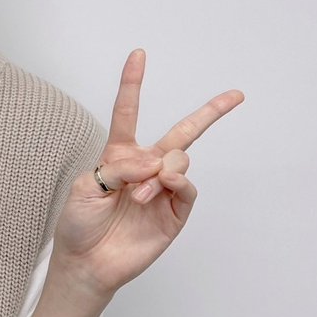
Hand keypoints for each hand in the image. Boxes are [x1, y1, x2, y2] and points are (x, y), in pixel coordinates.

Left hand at [52, 50, 242, 297]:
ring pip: (181, 160)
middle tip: (236, 95)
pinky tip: (160, 190)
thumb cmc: (79, 223)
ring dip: (161, 172)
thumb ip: (120, 167)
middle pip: (182, 132)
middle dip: (211, 112)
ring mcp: (163, 190)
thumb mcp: (88, 186)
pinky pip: (187, 189)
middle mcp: (146, 167)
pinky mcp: (175, 213)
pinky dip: (176, 183)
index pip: (129, 113)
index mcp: (119, 155)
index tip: (138, 54)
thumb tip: (156, 163)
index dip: (133, 84)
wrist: (87, 262)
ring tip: (140, 195)